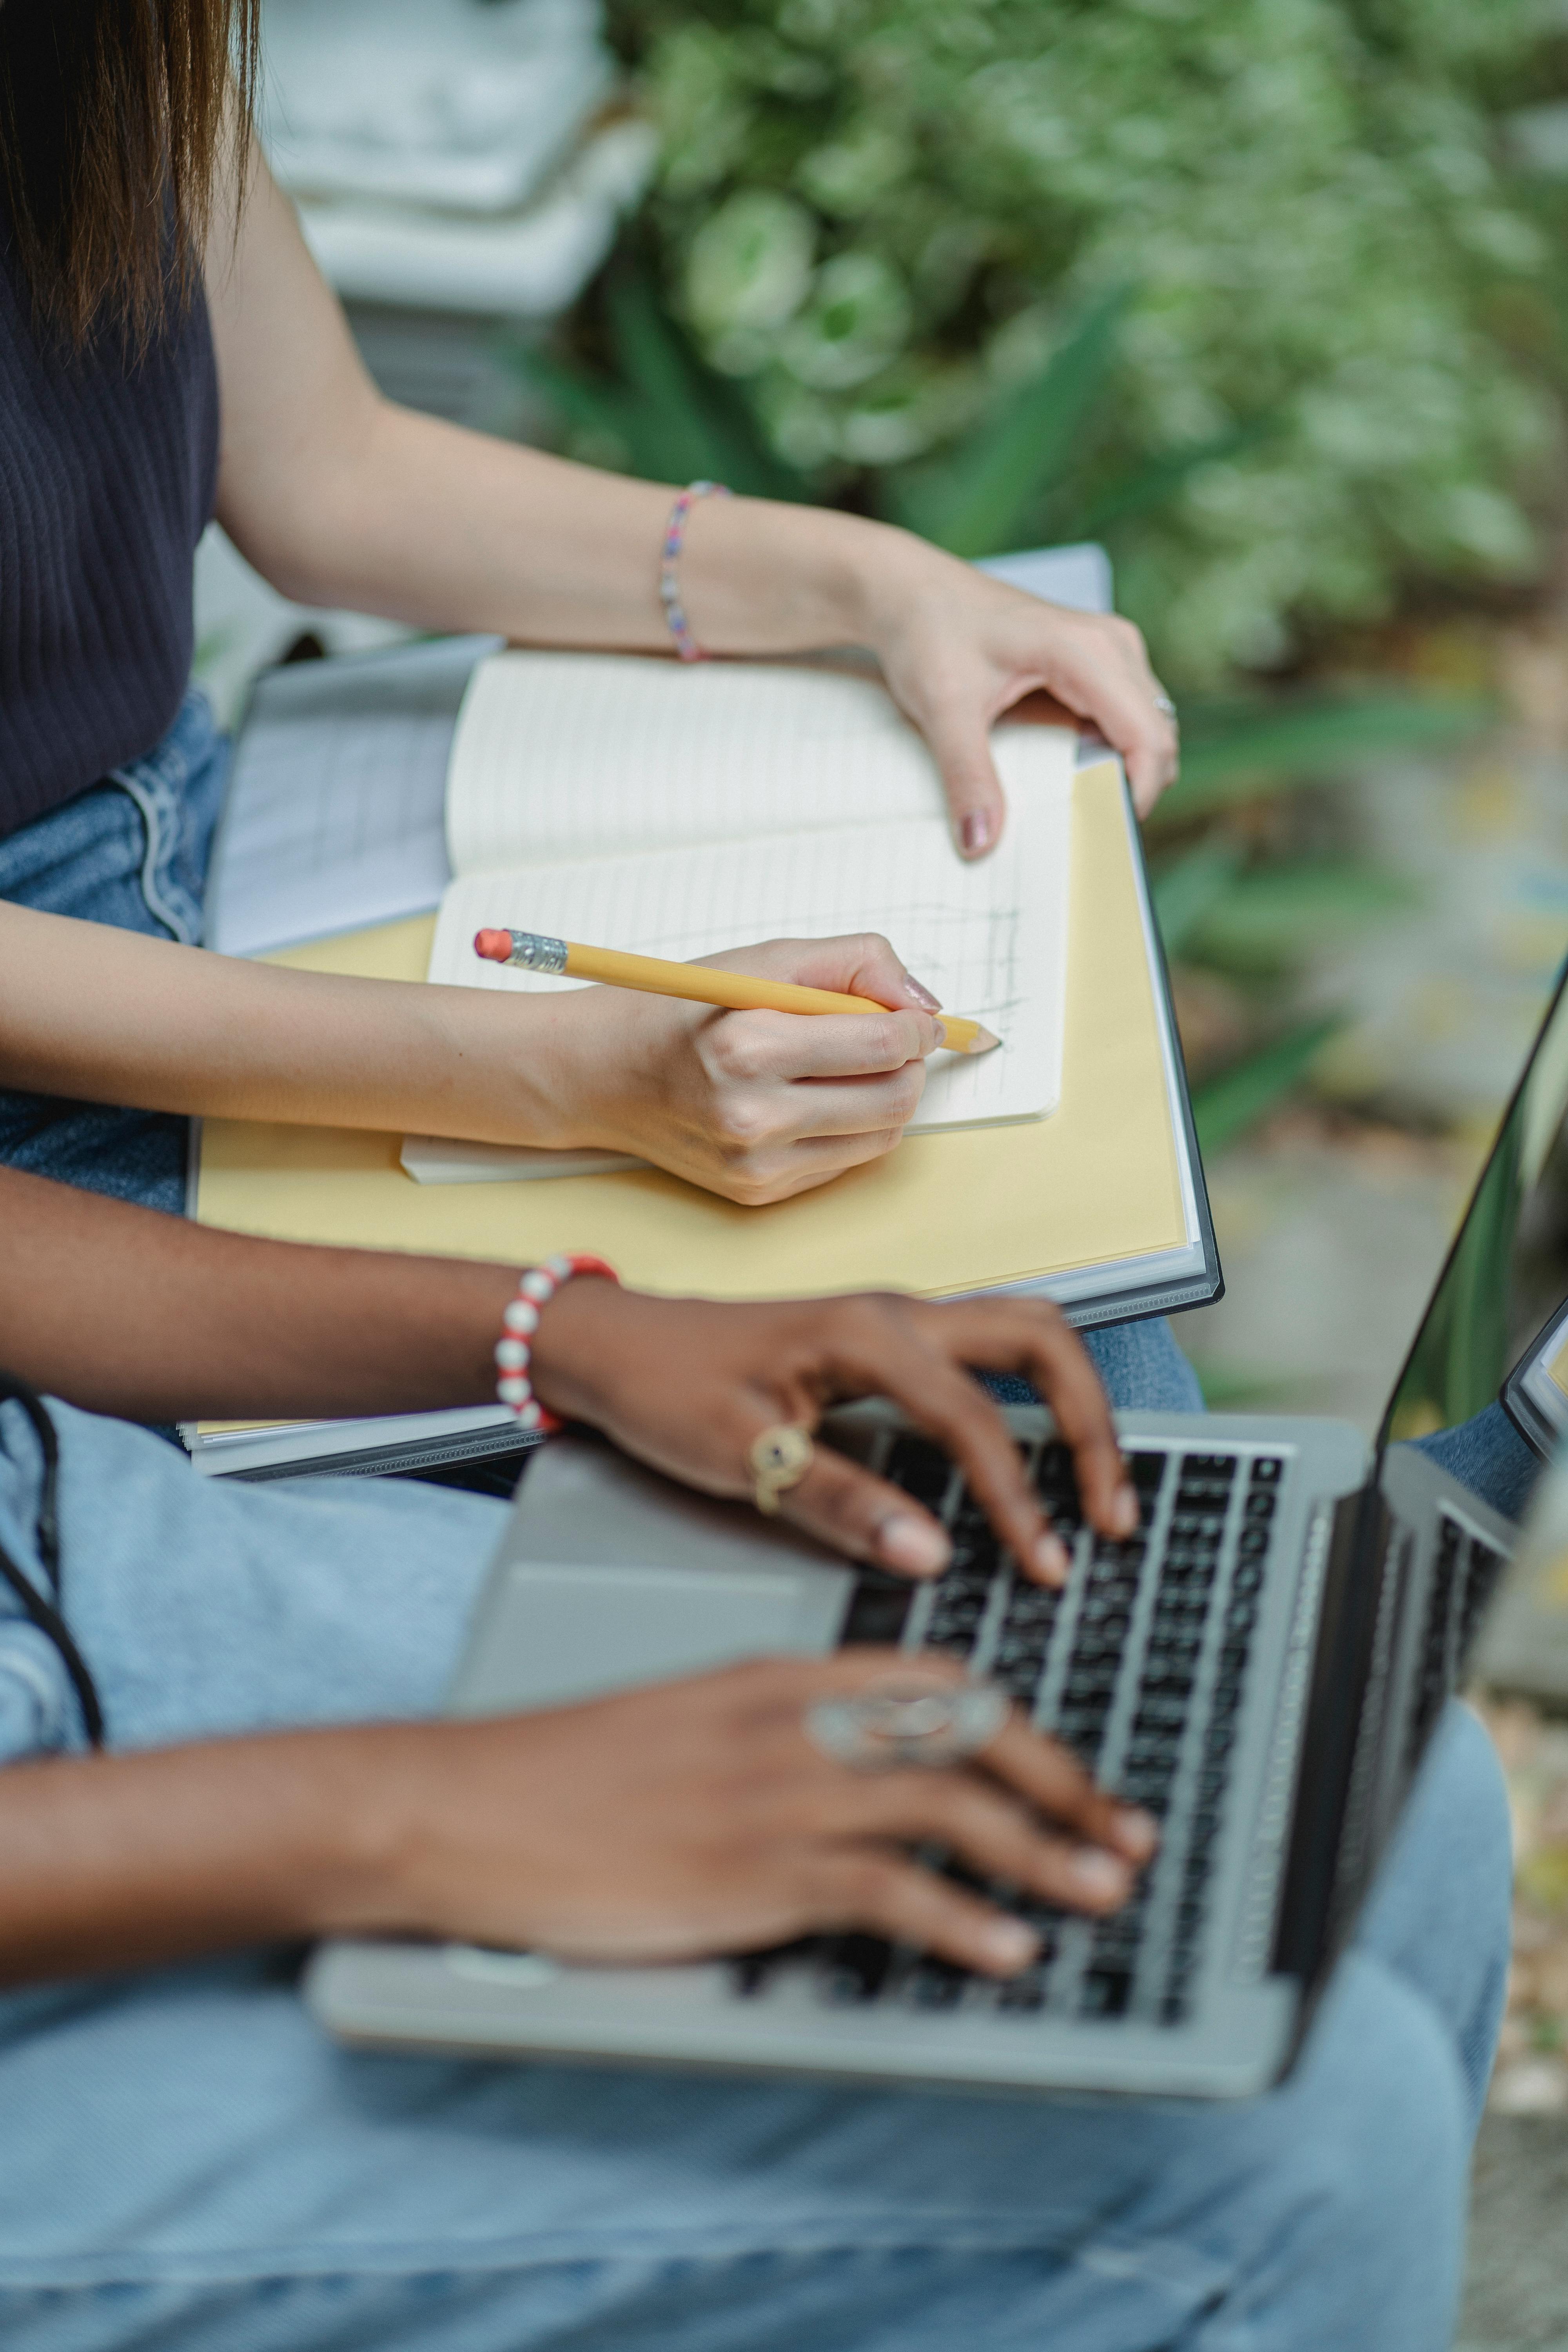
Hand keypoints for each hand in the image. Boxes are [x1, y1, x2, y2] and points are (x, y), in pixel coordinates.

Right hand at [368, 1653, 1156, 1973]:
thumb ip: (775, 1734)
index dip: (1019, 1726)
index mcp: (776, 1675)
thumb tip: (852, 1775)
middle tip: (1121, 1832)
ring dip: (1040, 1853)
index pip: (933, 1682)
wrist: (463, 1804)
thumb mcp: (687, 1720)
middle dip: (1061, 1784)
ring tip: (1098, 1893)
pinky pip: (886, 1892)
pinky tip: (1003, 1950)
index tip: (1068, 1771)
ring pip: (947, 1808)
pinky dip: (959, 1922)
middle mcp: (791, 1723)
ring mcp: (772, 1797)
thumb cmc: (562, 1772)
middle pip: (964, 1734)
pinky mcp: (748, 1874)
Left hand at [530, 1283, 1138, 1583]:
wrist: (612, 1345)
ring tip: (1101, 1491)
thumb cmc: (664, 1388)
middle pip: (1040, 1341)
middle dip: (1092, 1423)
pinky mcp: (890, 1344)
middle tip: (1116, 1512)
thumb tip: (929, 1553)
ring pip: (1026, 1336)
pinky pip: (990, 1359)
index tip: (1047, 1564)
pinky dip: (1036, 1402)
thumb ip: (838, 1503)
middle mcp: (896, 1314)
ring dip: (1074, 1405)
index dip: (1020, 1498)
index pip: (975, 1419)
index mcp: (864, 1334)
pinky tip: (1040, 1463)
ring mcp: (898, 1323)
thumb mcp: (739, 1457)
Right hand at [537, 932, 944, 1205]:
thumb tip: (925, 1002)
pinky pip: (844, 1162)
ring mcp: (755, 1164)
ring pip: (881, 1138)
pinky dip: (849, 1128)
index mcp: (750, 1046)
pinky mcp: (757, 1192)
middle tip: (893, 1041)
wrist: (601, 1074)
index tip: (918, 1018)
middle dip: (910, 1066)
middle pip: (894, 1099)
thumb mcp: (764, 960)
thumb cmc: (684, 1011)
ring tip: (851, 1068)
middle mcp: (752, 1115)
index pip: (882, 1043)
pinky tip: (813, 1100)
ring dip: (886, 1098)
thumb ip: (853, 962)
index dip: (918, 1027)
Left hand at [863, 538, 1178, 851]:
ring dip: (1125, 769)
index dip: (1137, 793)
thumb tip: (980, 842)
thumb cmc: (929, 632)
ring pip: (1148, 727)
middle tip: (1086, 831)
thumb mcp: (943, 710)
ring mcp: (1111, 647)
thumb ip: (967, 777)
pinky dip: (1111, 750)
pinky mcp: (1100, 658)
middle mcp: (1112, 644)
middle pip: (1158, 735)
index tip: (1103, 835)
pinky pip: (1127, 716)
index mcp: (1086, 650)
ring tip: (1077, 803)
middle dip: (1134, 787)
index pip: (1147, 736)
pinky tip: (1071, 771)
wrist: (912, 591)